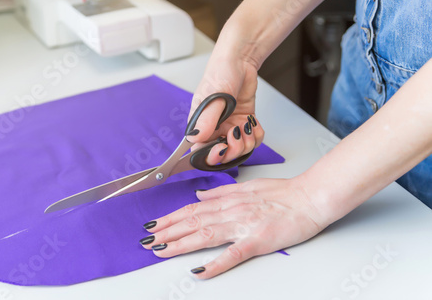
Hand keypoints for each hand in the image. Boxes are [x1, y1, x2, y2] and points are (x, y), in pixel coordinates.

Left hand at [140, 178, 326, 278]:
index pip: (193, 209)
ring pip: (205, 235)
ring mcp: (243, 226)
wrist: (310, 197)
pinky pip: (233, 254)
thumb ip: (222, 191)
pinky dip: (215, 263)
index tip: (154, 225)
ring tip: (160, 251)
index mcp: (229, 200)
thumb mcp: (248, 186)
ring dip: (180, 244)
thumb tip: (200, 195)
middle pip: (193, 222)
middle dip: (167, 232)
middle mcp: (232, 211)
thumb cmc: (283, 192)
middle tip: (146, 241)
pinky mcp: (258, 241)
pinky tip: (200, 271)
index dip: (171, 218)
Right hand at [187, 48, 263, 164]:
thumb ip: (206, 120)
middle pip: (223, 155)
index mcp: (200, 126)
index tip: (222, 147)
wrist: (239, 62)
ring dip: (247, 141)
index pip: (200, 152)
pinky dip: (256, 135)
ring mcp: (230, 128)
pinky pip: (252, 140)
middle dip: (233, 149)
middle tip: (237, 133)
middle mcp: (214, 129)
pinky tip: (252, 123)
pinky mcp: (243, 123)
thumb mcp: (213, 98)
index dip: (212, 156)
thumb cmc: (220, 73)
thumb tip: (195, 138)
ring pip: (240, 150)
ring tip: (246, 125)